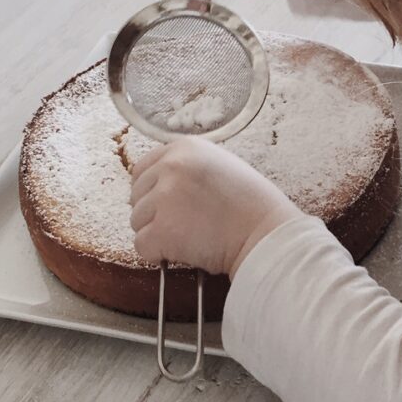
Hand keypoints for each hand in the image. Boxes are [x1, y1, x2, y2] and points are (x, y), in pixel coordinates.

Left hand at [129, 138, 301, 277]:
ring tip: (191, 234)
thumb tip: (158, 184)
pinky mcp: (161, 229)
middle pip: (136, 196)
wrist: (265, 232)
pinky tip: (185, 248)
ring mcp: (164, 197)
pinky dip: (158, 253)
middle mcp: (170, 166)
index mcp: (184, 148)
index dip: (153, 191)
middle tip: (186, 222)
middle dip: (154, 213)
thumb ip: (188, 167)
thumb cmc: (252, 204)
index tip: (170, 205)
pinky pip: (141, 246)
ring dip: (157, 232)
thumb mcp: (221, 165)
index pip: (142, 170)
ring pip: (136, 221)